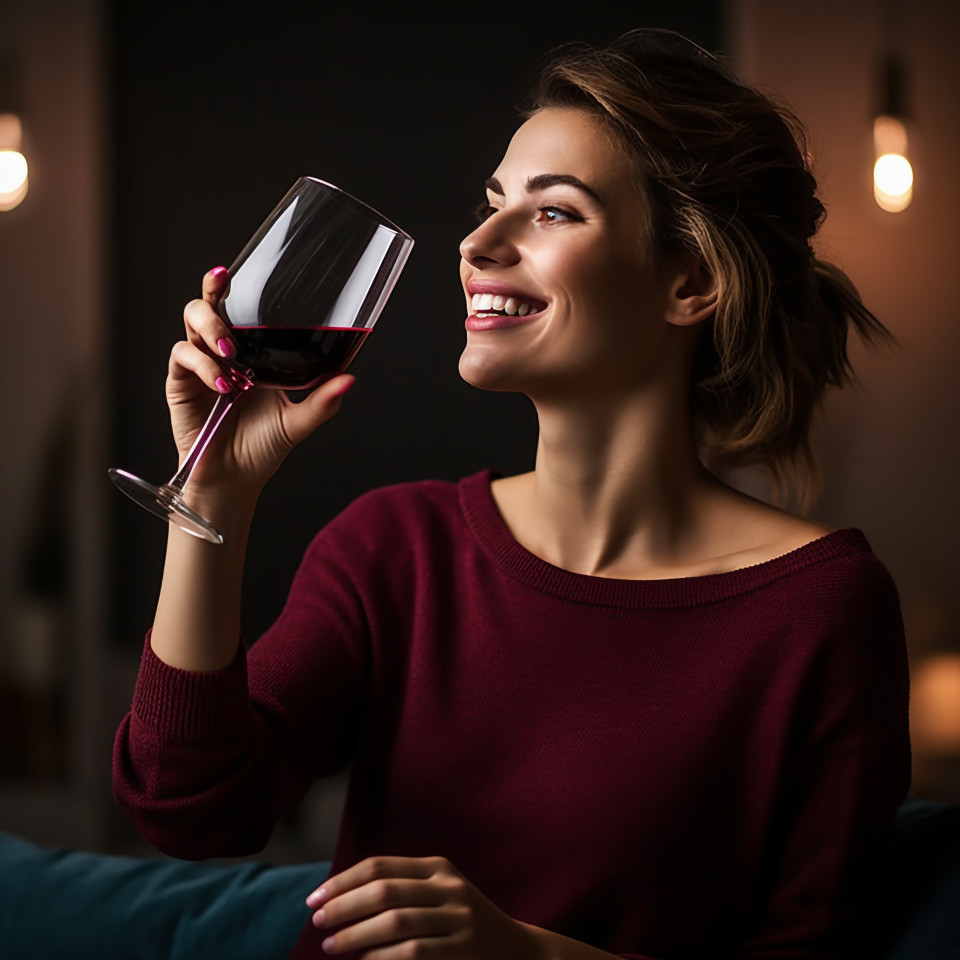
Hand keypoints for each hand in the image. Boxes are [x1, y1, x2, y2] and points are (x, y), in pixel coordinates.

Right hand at [166, 266, 354, 493]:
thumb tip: (350, 379)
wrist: (234, 480)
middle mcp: (221, 352)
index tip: (231, 269)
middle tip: (228, 302)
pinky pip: (182, 356)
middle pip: (206, 305)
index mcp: (249, 353)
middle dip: (213, 295)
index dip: (229, 286)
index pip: (237, 309)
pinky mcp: (179, 384)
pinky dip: (202, 364)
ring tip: (230, 352)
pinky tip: (223, 384)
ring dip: (210, 329)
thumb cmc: (263, 449)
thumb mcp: (297, 422)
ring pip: (190, 323)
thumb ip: (322, 401)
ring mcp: (198, 365)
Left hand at [306, 855, 541, 958]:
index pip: (380, 866)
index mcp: (438, 867)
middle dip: (344, 906)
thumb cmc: (462, 922)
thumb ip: (402, 890)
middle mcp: (449, 886)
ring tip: (332, 945)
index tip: (315, 898)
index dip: (343, 881)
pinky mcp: (464, 949)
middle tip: (317, 921)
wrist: (515, 949)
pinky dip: (382, 957)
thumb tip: (341, 899)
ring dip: (356, 934)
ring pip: (395, 921)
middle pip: (384, 890)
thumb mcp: (439, 894)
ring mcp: (459, 917)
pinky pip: (413, 952)